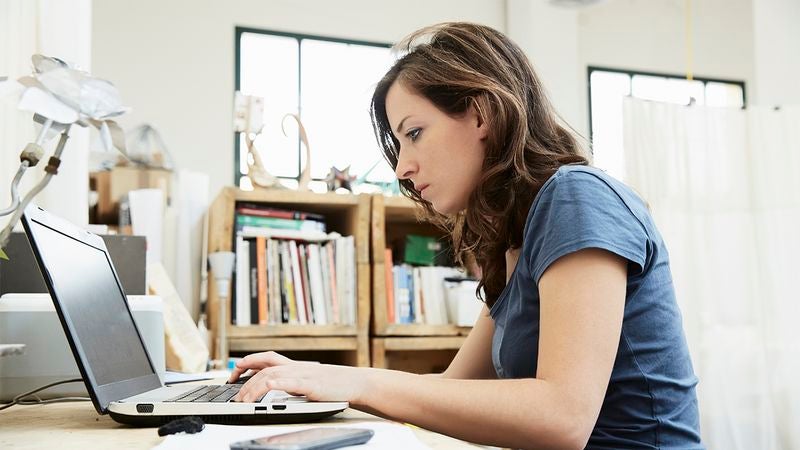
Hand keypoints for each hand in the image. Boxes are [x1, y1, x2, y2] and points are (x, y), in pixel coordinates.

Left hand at [229, 351, 368, 403]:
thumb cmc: (336, 384)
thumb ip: (294, 381)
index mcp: (295, 366)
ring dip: (253, 386)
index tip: (234, 372)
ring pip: (271, 374)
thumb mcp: (311, 379)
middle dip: (244, 379)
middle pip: (264, 367)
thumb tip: (277, 387)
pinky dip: (274, 383)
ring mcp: (302, 374)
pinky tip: (265, 387)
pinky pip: (289, 382)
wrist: (356, 382)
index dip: (248, 362)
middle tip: (234, 393)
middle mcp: (296, 367)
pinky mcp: (310, 384)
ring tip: (243, 398)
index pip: (266, 358)